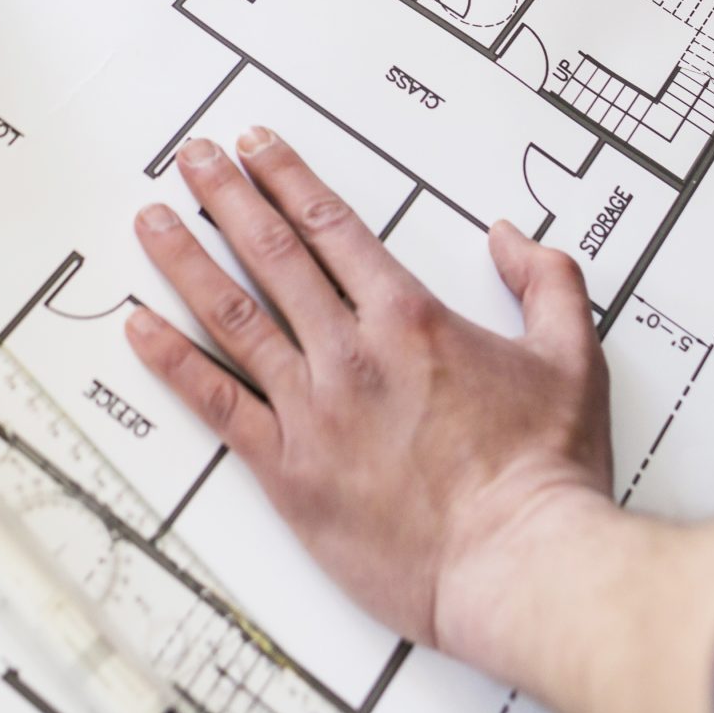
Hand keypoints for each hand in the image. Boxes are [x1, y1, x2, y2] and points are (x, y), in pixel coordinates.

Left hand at [124, 129, 608, 675]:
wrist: (520, 563)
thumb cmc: (544, 476)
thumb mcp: (572, 359)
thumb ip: (546, 283)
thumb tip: (512, 236)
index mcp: (410, 319)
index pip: (334, 228)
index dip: (288, 179)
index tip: (257, 149)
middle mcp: (352, 353)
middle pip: (273, 255)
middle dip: (226, 198)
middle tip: (192, 159)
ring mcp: (314, 410)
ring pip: (233, 316)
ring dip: (185, 261)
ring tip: (151, 220)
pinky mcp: (290, 471)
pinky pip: (217, 404)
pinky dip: (173, 362)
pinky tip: (140, 328)